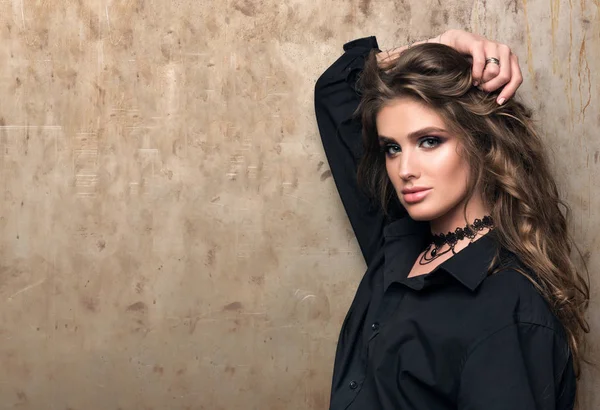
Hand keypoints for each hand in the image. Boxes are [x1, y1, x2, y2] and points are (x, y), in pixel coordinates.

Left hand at [377, 29, 522, 104]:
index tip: (472, 81)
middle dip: (490, 75)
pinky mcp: (504, 65)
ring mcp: (495, 52)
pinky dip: (511, 87)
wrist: (442, 68)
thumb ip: (400, 57)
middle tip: (479, 90)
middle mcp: (481, 42)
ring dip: (502, 81)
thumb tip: (378, 58)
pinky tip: (499, 101)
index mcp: (460, 38)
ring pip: (510, 63)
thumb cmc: (430, 65)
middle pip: (499, 53)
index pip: (478, 46)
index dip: (478, 65)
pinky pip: (516, 74)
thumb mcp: (416, 60)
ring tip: (488, 96)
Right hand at [444, 29, 522, 104]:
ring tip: (476, 81)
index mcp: (510, 58)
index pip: (517, 78)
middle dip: (492, 87)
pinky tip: (471, 77)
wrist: (457, 43)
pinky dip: (475, 74)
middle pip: (505, 77)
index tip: (499, 102)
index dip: (509, 92)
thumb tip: (503, 100)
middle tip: (481, 89)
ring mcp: (492, 45)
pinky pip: (480, 63)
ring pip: (493, 71)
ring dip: (482, 81)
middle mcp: (504, 50)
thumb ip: (498, 82)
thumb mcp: (489, 73)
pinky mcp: (479, 44)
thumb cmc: (473, 62)